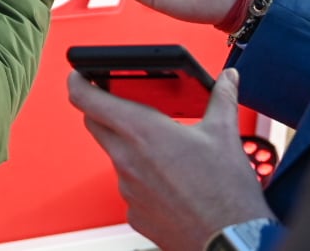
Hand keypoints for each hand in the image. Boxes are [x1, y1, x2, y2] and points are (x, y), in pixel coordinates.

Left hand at [68, 68, 272, 250]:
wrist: (232, 241)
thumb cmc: (226, 192)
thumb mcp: (224, 134)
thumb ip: (222, 98)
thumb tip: (227, 79)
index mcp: (141, 131)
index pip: (87, 100)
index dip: (77, 82)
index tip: (78, 75)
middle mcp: (126, 159)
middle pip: (96, 124)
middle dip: (104, 111)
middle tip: (125, 105)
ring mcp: (127, 189)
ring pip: (115, 157)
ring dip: (130, 148)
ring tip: (163, 150)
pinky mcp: (134, 213)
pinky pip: (129, 188)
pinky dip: (143, 180)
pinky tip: (169, 182)